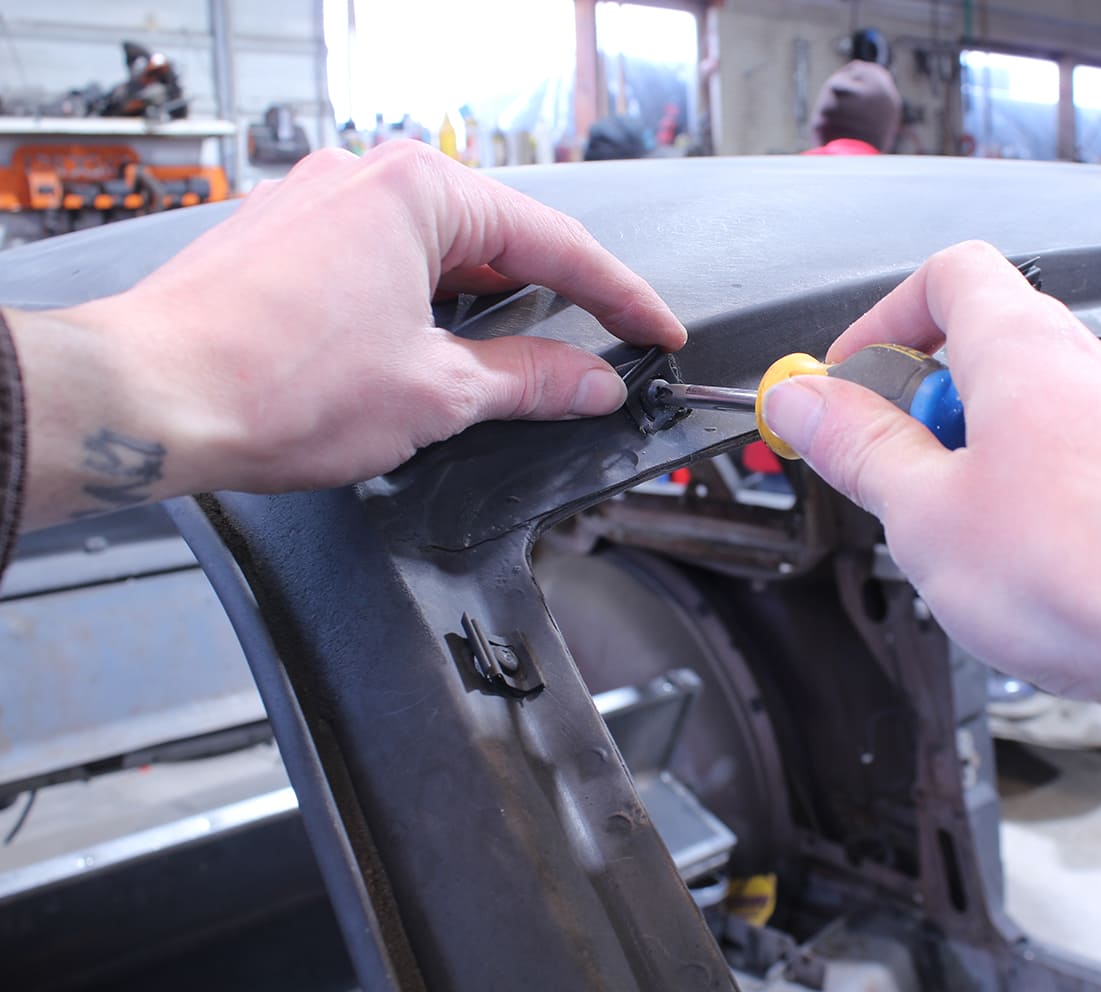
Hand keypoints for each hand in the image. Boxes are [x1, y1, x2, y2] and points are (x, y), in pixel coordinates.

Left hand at [8, 140, 683, 528]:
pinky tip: (429, 353)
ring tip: (509, 370)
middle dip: (548, 302)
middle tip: (596, 354)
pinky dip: (422, 305)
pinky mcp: (283, 241)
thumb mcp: (436, 391)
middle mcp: (362, 178)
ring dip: (480, 310)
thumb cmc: (271, 382)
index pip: (553, 245)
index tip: (654, 332)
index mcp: (415, 191)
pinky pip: (382, 262)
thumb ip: (531, 381)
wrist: (144, 400)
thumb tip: (591, 383)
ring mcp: (315, 205)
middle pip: (494, 240)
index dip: (618, 298)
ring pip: (435, 254)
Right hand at [763, 241, 1100, 774]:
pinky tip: (1038, 573)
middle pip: (989, 350)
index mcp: (1022, 351)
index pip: (948, 276)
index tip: (848, 385)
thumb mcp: (928, 514)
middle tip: (899, 482)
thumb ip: (859, 448)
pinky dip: (1043, 502)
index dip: (884, 323)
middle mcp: (1092, 369)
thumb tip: (800, 398)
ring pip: (1038, 418)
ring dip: (984, 465)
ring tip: (969, 545)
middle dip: (927, 412)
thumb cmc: (1090, 568)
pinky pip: (1086, 467)